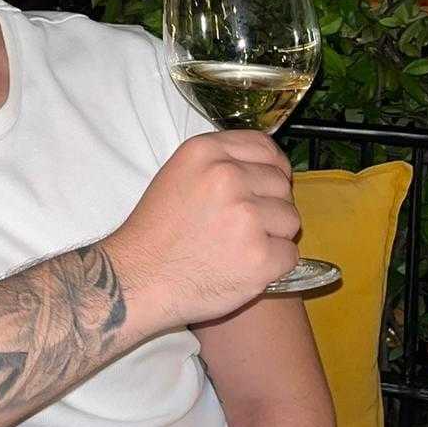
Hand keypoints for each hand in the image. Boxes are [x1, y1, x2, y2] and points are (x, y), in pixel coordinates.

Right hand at [107, 130, 300, 330]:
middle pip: (281, 184)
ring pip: (290, 220)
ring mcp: (246, 217)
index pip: (264, 147)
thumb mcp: (178, 175)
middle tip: (242, 227)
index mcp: (206, 152)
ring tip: (240, 247)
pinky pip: (289, 255)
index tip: (268, 185)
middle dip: (270, 205)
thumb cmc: (156, 232)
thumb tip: (268, 167)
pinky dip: (273, 266)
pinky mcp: (259, 256)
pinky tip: (244, 268)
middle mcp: (228, 177)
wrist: (137, 279)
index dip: (272, 167)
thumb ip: (220, 164)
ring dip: (274, 236)